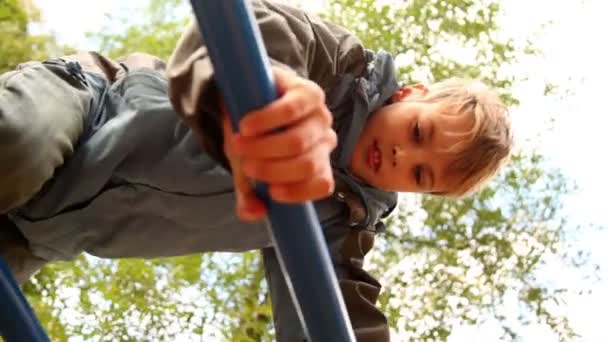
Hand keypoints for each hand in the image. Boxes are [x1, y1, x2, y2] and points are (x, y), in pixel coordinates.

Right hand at [222, 66, 336, 221]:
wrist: (248, 96)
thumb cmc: (255, 139)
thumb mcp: (248, 170)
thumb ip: (250, 196)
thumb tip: (255, 214)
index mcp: (318, 164)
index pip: (322, 184)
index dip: (298, 192)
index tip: (270, 193)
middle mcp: (325, 141)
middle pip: (307, 165)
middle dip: (271, 170)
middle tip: (245, 165)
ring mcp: (319, 116)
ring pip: (298, 142)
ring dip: (264, 147)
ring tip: (238, 145)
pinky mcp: (307, 92)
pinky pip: (290, 111)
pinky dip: (265, 121)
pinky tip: (246, 125)